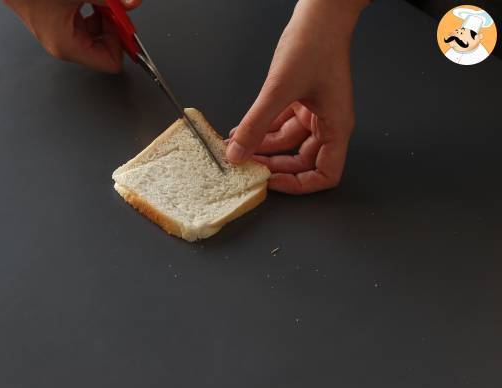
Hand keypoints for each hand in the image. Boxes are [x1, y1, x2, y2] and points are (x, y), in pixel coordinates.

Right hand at [4, 0, 141, 72]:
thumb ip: (112, 0)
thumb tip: (132, 3)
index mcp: (67, 46)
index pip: (111, 63)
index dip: (122, 42)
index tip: (124, 23)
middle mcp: (62, 46)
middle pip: (105, 50)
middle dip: (113, 27)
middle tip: (112, 7)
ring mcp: (59, 37)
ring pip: (96, 37)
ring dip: (103, 17)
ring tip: (98, 1)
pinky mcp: (57, 25)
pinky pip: (85, 26)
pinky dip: (92, 12)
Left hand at [227, 0, 368, 193]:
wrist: (319, 13)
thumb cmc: (315, 44)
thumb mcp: (279, 89)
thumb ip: (256, 124)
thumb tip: (237, 154)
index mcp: (336, 127)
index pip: (326, 173)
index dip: (300, 184)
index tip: (273, 182)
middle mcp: (327, 123)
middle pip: (302, 161)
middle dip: (274, 165)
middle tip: (248, 167)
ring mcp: (314, 112)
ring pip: (287, 143)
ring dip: (263, 147)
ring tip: (238, 147)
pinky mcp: (301, 100)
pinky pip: (280, 125)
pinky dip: (262, 129)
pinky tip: (242, 131)